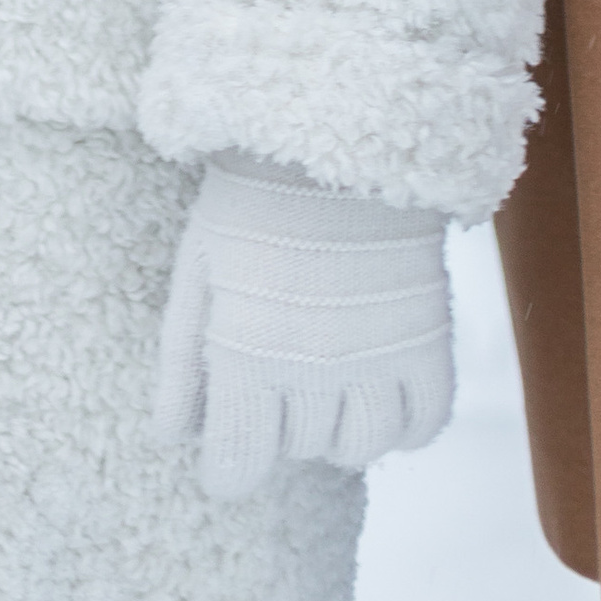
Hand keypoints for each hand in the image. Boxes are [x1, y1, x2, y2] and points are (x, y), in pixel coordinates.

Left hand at [155, 156, 451, 498]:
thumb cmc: (250, 198)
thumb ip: (183, 359)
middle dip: (281, 423)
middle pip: (298, 450)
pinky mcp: (428, 341)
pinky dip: (402, 424)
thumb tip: (172, 435)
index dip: (227, 468)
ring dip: (339, 428)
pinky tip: (380, 390)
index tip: (228, 450)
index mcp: (246, 355)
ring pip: (360, 450)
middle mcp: (313, 373)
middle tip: (276, 368)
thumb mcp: (196, 269)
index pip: (237, 468)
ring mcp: (377, 361)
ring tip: (327, 379)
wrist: (336, 131)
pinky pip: (424, 425)